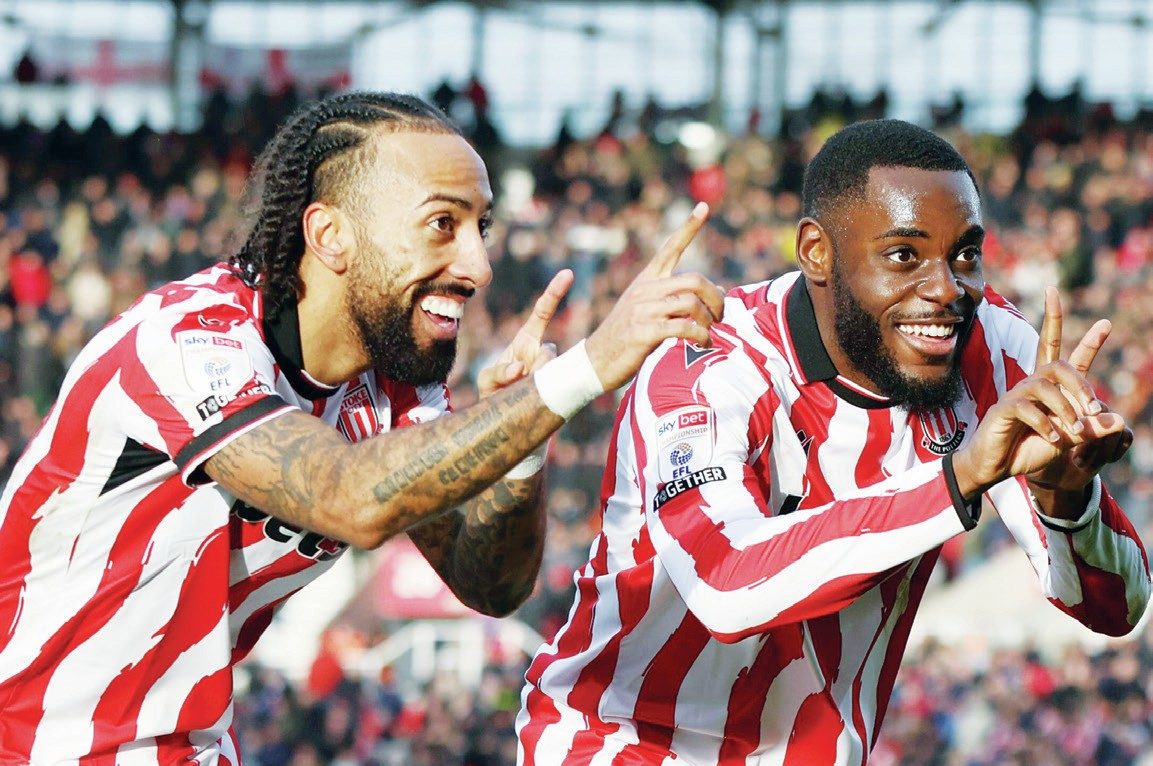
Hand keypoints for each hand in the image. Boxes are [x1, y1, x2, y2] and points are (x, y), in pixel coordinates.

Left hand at [477, 270, 573, 397]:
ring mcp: (553, 371)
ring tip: (518, 395)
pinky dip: (538, 396)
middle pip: (550, 352)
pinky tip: (529, 402)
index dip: (554, 294)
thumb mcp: (488, 381)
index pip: (542, 314)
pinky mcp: (559, 390)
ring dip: (533, 384)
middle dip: (537, 366)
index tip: (568, 274)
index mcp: (526, 342)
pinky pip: (553, 389)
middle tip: (521, 379)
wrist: (505, 420)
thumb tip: (520, 370)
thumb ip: (499, 374)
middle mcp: (542, 353)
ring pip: (551, 373)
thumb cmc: (496, 394)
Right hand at [584, 202, 725, 390]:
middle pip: (693, 280)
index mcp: (646, 280)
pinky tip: (702, 343)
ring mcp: (642, 310)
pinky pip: (682, 327)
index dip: (689, 228)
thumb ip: (678, 299)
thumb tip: (719, 291)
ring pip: (690, 303)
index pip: (670, 248)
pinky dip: (699, 336)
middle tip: (720, 316)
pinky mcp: (642, 332)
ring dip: (708, 320)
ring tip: (709, 333)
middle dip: (715, 297)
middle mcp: (644, 290)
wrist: (595, 361)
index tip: (704, 207)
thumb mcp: (649, 311)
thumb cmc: (628, 337)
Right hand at [951, 288, 1126, 497]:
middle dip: (1079, 382)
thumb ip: (1090, 431)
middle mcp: (1034, 387)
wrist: (998, 467)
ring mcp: (1016, 396)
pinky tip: (1053, 439)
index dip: (1089, 343)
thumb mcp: (1067, 440)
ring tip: (1074, 430)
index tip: (1106, 322)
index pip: (1071, 361)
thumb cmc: (1029, 449)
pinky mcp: (1003, 409)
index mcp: (1052, 391)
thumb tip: (1119, 420)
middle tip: (1094, 408)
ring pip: (1044, 385)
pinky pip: (1025, 407)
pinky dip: (1045, 424)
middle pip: (1057, 365)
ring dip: (1065, 408)